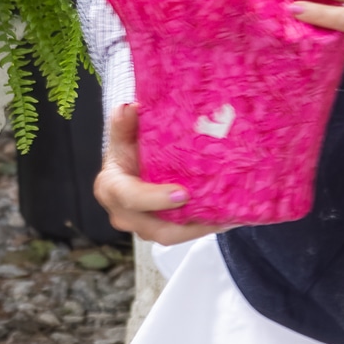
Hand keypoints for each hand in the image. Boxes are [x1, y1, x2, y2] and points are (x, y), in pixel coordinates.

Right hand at [93, 102, 226, 244]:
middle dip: (188, 225)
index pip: (131, 198)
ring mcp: (144, 226)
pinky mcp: (162, 230)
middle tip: (219, 214)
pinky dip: (206, 226)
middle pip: (157, 229)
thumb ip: (123, 123)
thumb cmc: (127, 151)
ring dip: (203, 228)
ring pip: (174, 235)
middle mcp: (125, 215)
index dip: (155, 199)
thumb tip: (129, 108)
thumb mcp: (123, 135)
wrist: (130, 167)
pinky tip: (230, 218)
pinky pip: (184, 233)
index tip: (183, 194)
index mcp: (111, 189)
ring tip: (231, 217)